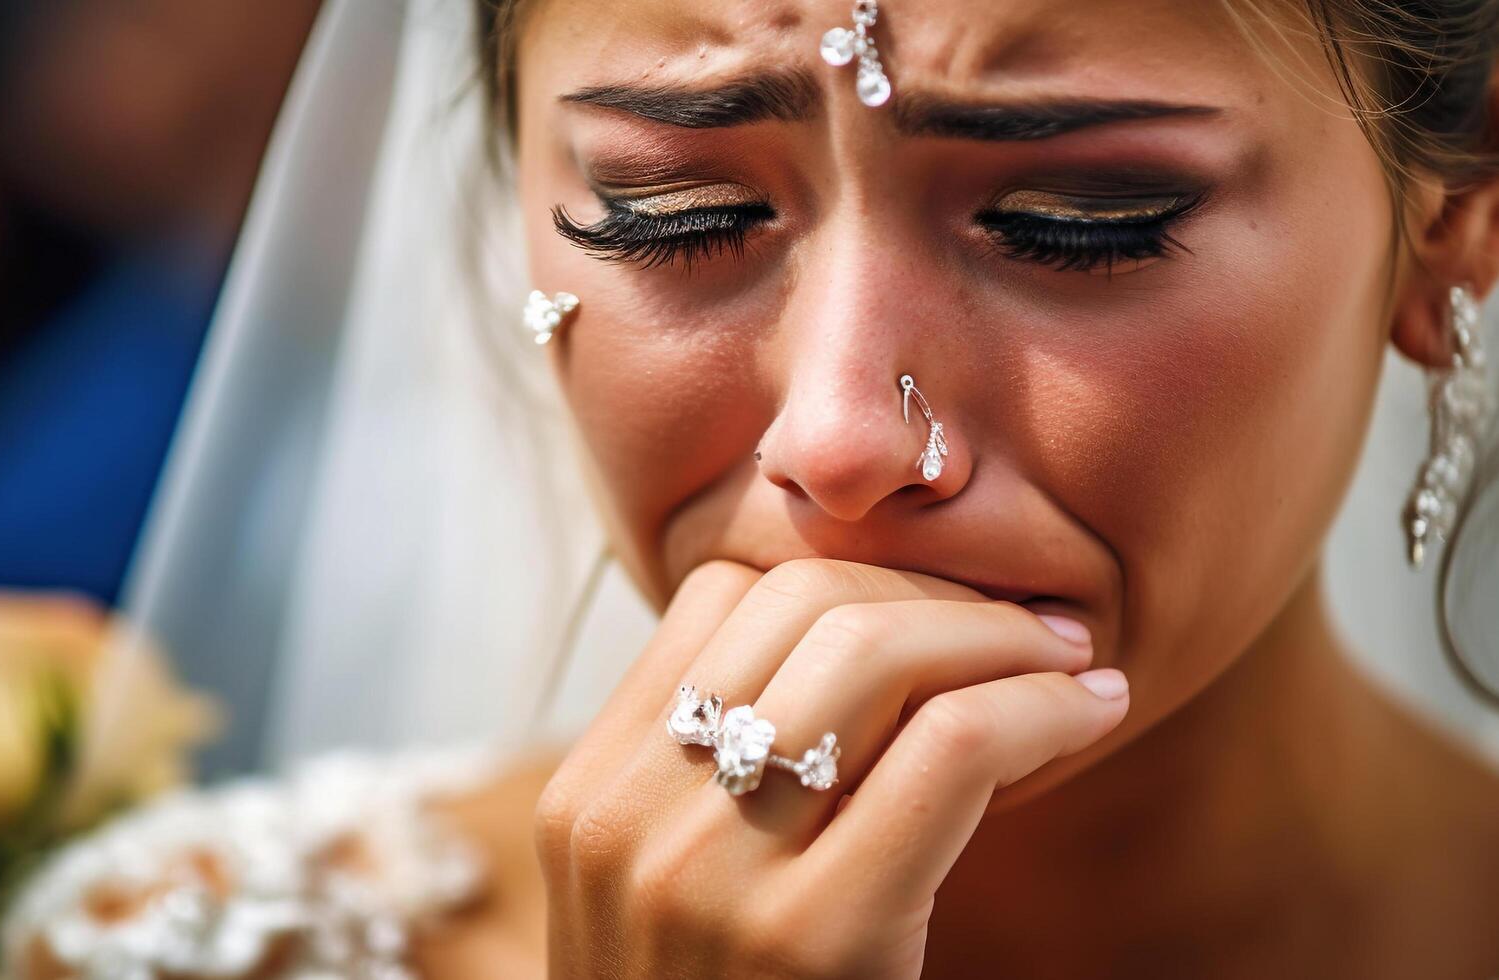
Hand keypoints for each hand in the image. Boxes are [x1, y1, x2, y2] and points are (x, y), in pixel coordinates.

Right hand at [535, 558, 1128, 978]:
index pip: (723, 595)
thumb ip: (716, 782)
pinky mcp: (814, 939)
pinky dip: (1040, 707)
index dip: (849, 575)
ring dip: (1000, 635)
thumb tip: (862, 641)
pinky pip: (952, 748)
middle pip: (804, 602)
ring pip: (878, 649)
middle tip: (1030, 623)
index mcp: (589, 794)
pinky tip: (1088, 713)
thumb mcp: (666, 899)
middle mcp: (629, 818)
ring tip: (1066, 662)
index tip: (937, 607)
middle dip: (940, 589)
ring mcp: (709, 878)